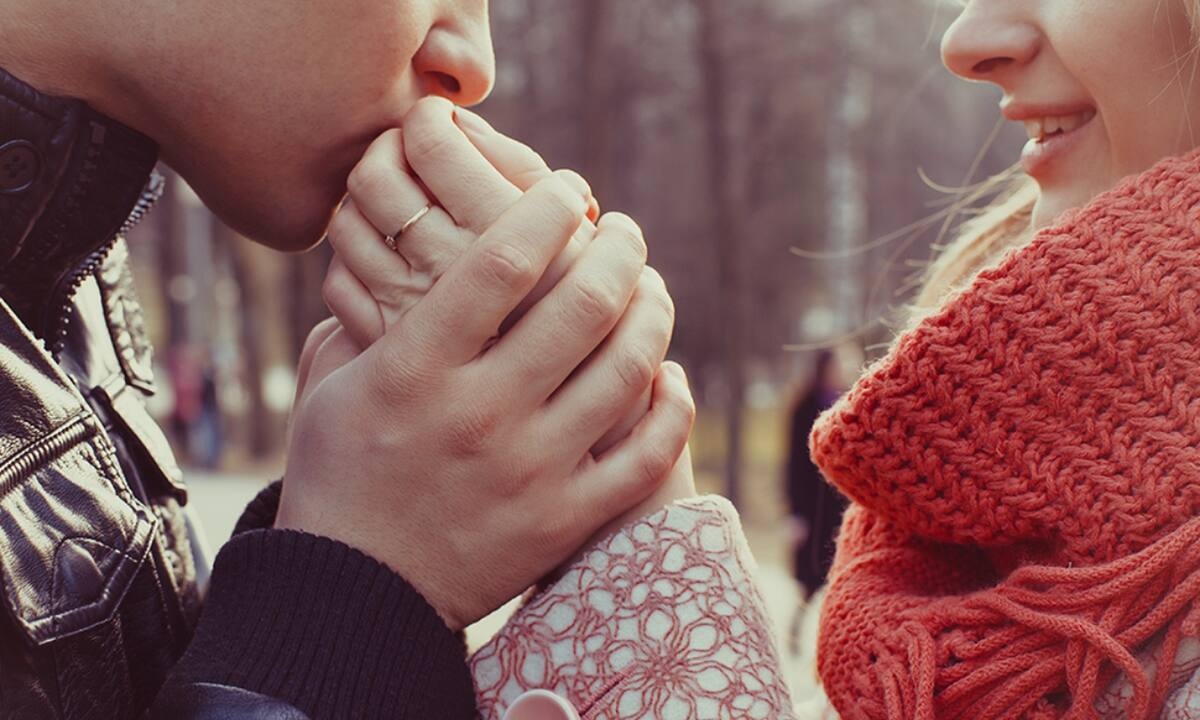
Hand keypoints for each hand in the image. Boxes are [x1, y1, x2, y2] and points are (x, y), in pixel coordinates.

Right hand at [324, 98, 695, 529]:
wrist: (351, 593)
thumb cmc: (338, 475)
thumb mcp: (332, 383)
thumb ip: (370, 312)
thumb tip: (399, 248)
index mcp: (416, 367)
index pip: (503, 259)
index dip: (549, 208)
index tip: (568, 190)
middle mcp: (478, 413)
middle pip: (584, 303)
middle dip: (620, 249)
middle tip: (625, 233)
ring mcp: (528, 472)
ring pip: (628, 369)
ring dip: (653, 313)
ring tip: (650, 289)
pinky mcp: (562, 521)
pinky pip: (646, 455)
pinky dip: (670, 405)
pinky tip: (666, 374)